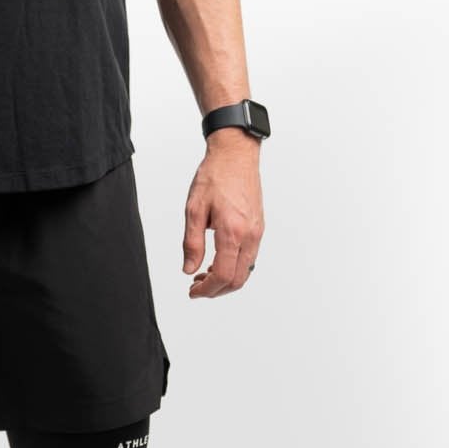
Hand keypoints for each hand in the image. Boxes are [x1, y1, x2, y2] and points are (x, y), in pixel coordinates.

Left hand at [182, 131, 263, 298]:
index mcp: (233, 231)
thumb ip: (192, 243)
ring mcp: (257, 231)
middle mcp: (250, 235)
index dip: (207, 290)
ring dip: (225, 279)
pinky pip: (249, 256)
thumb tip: (189, 269)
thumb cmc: (214, 176)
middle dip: (217, 289)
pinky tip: (217, 261)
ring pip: (246, 270)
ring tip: (203, 275)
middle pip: (239, 279)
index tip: (193, 292)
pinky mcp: (259, 227)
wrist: (236, 155)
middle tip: (197, 288)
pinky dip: (234, 266)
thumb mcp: (194, 209)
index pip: (224, 275)